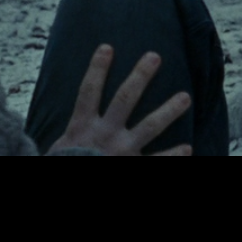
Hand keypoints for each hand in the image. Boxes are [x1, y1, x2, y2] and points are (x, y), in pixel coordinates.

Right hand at [48, 44, 192, 155]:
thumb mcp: (54, 152)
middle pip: (125, 98)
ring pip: (150, 126)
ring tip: (185, 97)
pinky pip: (157, 160)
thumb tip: (52, 122)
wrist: (68, 193)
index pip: (88, 91)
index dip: (97, 68)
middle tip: (155, 57)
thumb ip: (65, 139)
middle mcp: (105, 134)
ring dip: (169, 111)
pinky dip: (173, 155)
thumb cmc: (62, 164)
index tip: (107, 47)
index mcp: (82, 127)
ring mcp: (123, 150)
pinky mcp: (133, 166)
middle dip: (140, 76)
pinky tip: (188, 148)